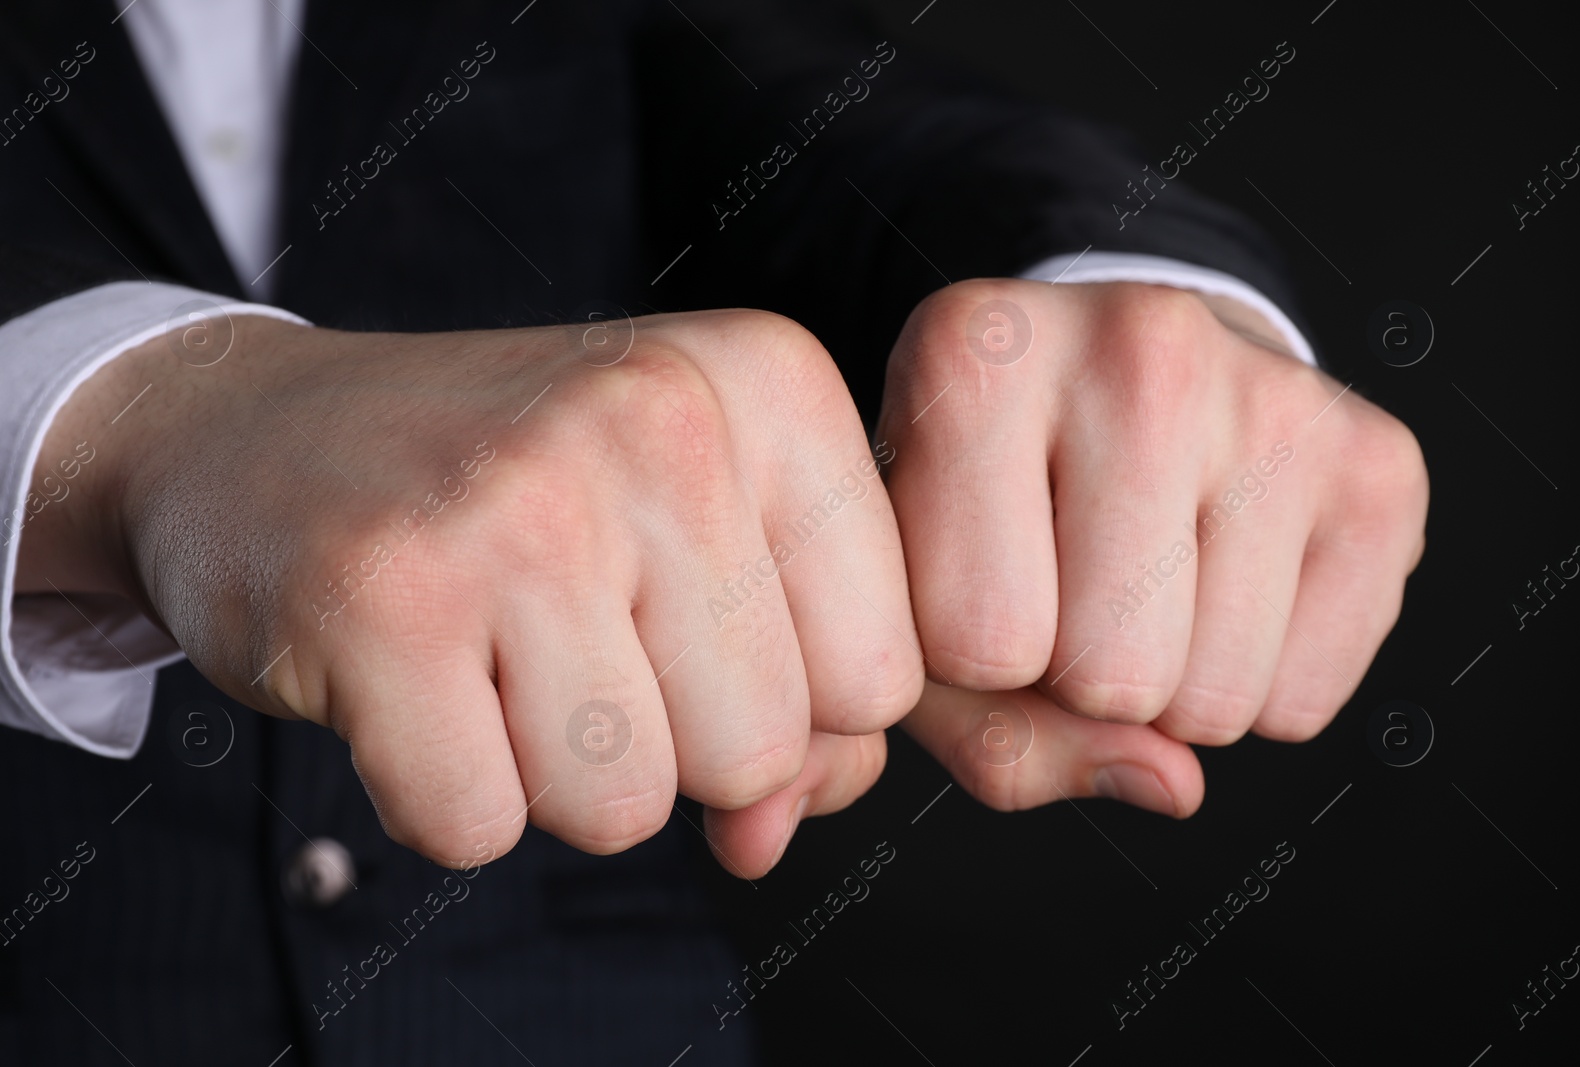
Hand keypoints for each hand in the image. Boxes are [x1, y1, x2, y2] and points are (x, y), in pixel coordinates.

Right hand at [18, 308, 922, 872]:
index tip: (682, 628)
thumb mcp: (697, 536)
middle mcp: (661, 420)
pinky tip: (408, 676)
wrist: (267, 434)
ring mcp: (520, 506)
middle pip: (762, 751)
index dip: (783, 702)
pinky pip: (480, 824)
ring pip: (623, 806)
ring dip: (552, 772)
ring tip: (488, 648)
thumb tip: (777, 836)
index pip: (882, 677)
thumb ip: (797, 687)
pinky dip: (442, 790)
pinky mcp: (383, 601)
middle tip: (566, 636)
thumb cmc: (520, 495)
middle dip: (666, 745)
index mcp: (771, 383)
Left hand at [875, 280, 1426, 814]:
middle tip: (1072, 585)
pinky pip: (1303, 699)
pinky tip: (1222, 580)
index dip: (968, 659)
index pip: (976, 643)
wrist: (1117, 373)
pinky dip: (1257, 685)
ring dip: (1168, 692)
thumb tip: (1167, 782)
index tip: (975, 577)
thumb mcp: (913, 590)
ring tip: (1146, 577)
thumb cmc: (989, 498)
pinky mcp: (1376, 461)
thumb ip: (979, 727)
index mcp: (974, 356)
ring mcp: (1273, 396)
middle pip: (1107, 677)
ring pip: (1211, 701)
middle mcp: (1135, 348)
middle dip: (1077, 681)